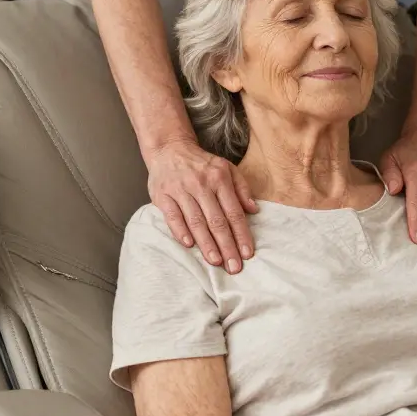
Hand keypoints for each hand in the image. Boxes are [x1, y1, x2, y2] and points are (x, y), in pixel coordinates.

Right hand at [147, 138, 257, 272]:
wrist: (169, 149)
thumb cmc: (201, 164)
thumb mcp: (226, 168)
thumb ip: (242, 188)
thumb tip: (254, 210)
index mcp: (220, 178)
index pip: (233, 212)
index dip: (241, 234)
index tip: (248, 253)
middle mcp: (201, 184)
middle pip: (217, 221)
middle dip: (227, 246)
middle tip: (234, 266)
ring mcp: (180, 190)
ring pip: (196, 221)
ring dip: (206, 244)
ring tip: (216, 261)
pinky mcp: (162, 195)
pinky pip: (172, 216)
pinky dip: (180, 231)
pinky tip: (189, 245)